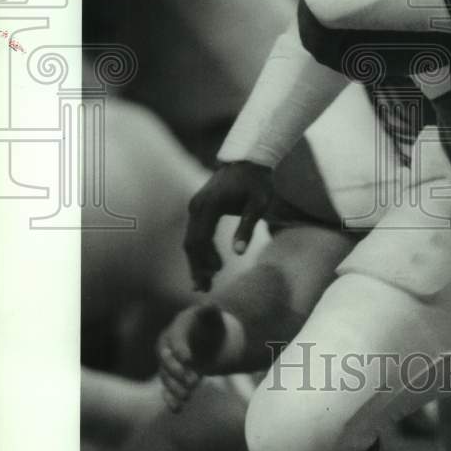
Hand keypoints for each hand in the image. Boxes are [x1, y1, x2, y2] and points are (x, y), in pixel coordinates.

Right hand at [157, 303, 228, 411]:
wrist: (210, 341)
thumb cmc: (211, 325)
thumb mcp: (213, 316)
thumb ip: (211, 310)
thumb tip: (209, 304)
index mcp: (177, 328)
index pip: (175, 339)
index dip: (180, 349)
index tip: (189, 359)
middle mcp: (167, 346)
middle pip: (166, 360)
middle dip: (176, 372)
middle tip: (193, 381)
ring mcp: (168, 363)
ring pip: (166, 377)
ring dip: (175, 388)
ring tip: (188, 397)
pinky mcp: (172, 378)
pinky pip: (167, 389)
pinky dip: (170, 399)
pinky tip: (177, 409)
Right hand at [184, 161, 272, 291]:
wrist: (249, 161)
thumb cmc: (257, 182)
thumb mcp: (259, 204)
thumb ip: (247, 227)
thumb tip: (238, 253)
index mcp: (210, 205)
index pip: (200, 239)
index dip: (204, 261)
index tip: (213, 278)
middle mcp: (197, 206)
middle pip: (191, 242)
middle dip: (196, 267)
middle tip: (205, 289)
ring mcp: (196, 206)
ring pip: (191, 239)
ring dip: (197, 261)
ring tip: (206, 283)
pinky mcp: (199, 208)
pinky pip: (195, 233)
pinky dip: (199, 250)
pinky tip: (208, 265)